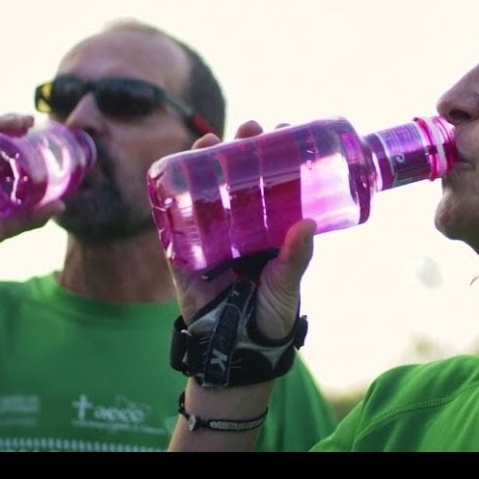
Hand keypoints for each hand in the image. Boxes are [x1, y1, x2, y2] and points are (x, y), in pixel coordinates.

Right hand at [170, 120, 316, 340]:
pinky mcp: (183, 253)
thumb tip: (309, 224)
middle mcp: (239, 227)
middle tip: (250, 129)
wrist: (237, 350)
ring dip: (205, 163)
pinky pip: (172, 221)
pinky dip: (169, 198)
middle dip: (240, 150)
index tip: (284, 131)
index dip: (274, 158)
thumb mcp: (287, 283)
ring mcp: (210, 237)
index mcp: (267, 229)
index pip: (272, 184)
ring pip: (204, 191)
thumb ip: (296, 257)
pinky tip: (172, 172)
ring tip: (211, 141)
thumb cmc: (270, 316)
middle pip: (237, 179)